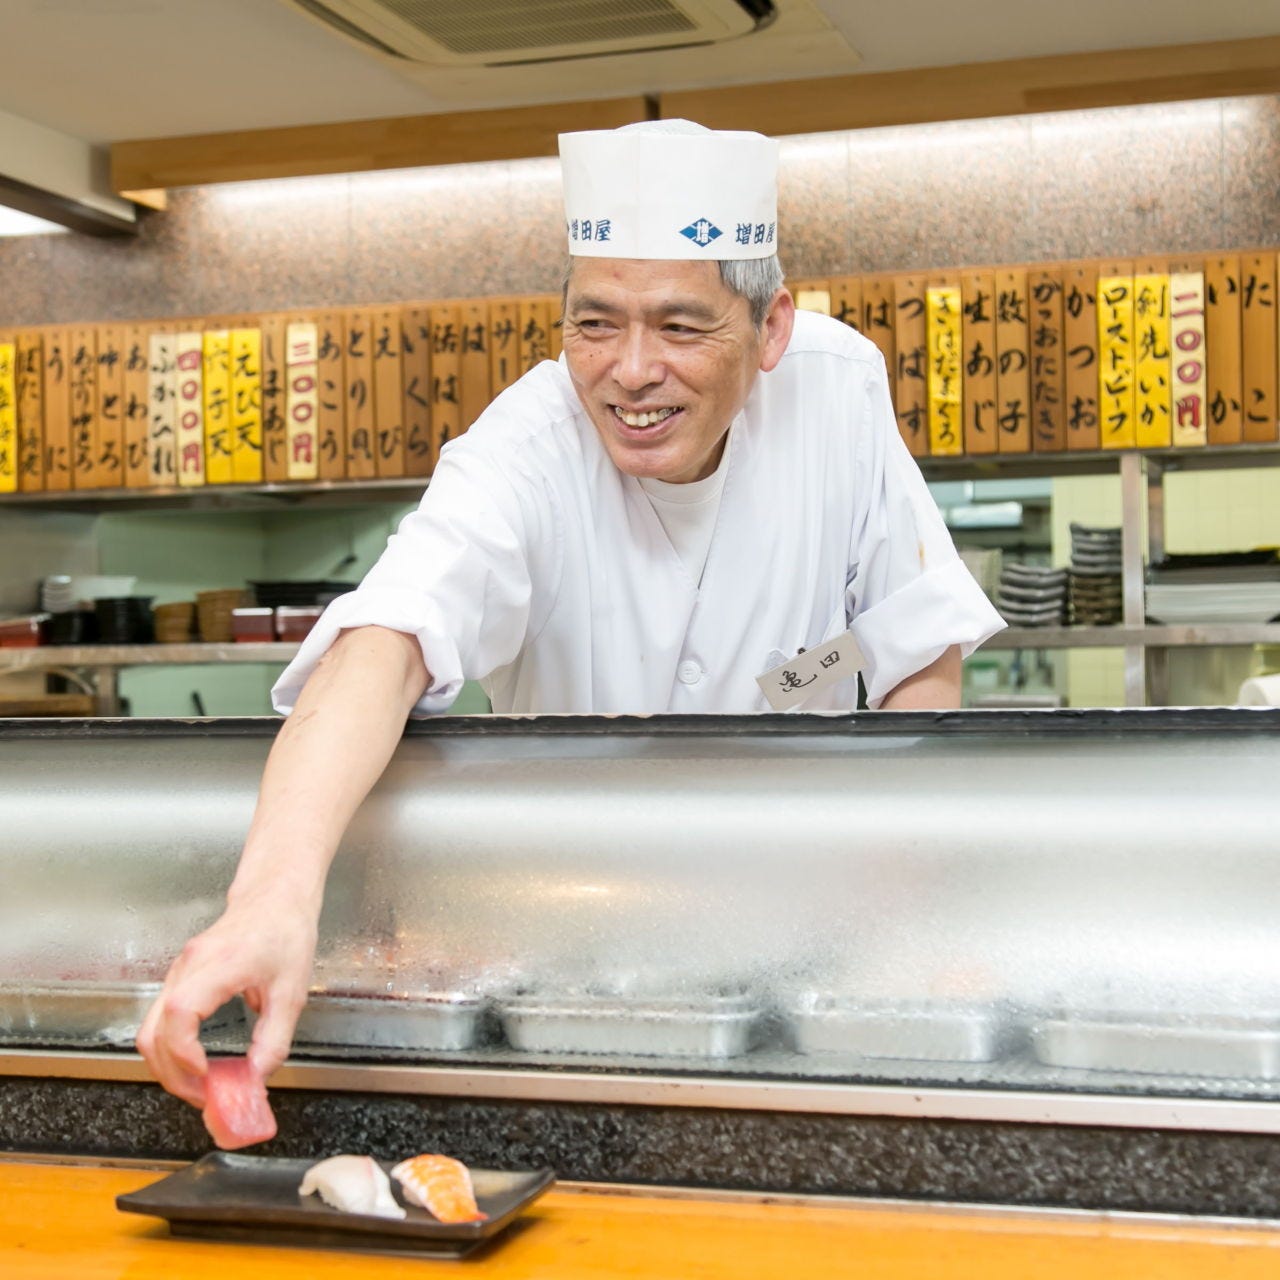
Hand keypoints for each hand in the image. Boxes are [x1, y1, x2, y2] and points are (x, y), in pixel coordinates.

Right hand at [136, 886, 317, 1107]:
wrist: (274, 898)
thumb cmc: (285, 933)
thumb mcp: (292, 992)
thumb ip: (274, 1040)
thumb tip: (255, 1079)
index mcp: (220, 964)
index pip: (180, 1012)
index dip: (184, 1052)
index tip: (206, 1074)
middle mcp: (190, 966)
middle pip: (153, 1031)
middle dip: (174, 1073)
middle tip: (206, 1095)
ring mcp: (179, 971)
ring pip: (150, 1029)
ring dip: (168, 1064)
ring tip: (202, 1083)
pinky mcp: (179, 977)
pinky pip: (161, 1019)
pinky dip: (171, 1047)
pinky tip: (198, 1060)